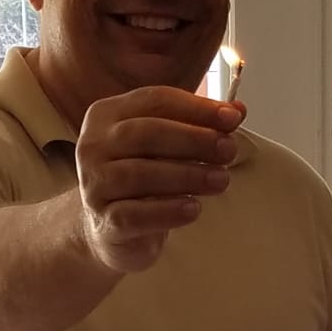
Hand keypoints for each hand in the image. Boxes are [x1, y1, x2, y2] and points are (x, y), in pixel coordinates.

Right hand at [75, 86, 243, 274]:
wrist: (111, 230)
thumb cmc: (143, 178)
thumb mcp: (167, 146)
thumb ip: (199, 125)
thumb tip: (238, 110)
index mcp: (108, 115)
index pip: (154, 100)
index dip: (196, 108)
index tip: (232, 118)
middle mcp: (93, 145)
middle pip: (146, 134)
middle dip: (193, 140)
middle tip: (229, 150)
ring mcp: (94, 184)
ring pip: (140, 174)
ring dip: (187, 176)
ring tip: (221, 180)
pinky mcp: (103, 222)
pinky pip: (135, 215)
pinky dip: (168, 211)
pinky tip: (194, 209)